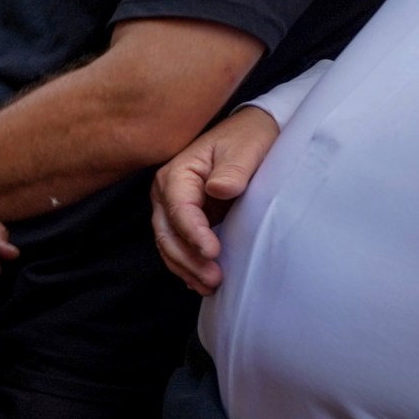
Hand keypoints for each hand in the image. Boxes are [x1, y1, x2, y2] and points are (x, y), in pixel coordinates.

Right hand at [153, 106, 278, 294]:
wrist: (251, 132)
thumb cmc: (248, 137)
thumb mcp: (245, 148)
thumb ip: (233, 169)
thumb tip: (219, 189)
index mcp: (177, 174)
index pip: (179, 210)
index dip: (193, 234)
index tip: (213, 252)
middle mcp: (167, 193)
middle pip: (167, 233)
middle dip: (188, 259)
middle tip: (214, 279)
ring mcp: (172, 207)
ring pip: (169, 244)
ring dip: (186, 267)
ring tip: (210, 286)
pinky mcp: (185, 218)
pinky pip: (179, 245)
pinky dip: (187, 264)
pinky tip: (200, 281)